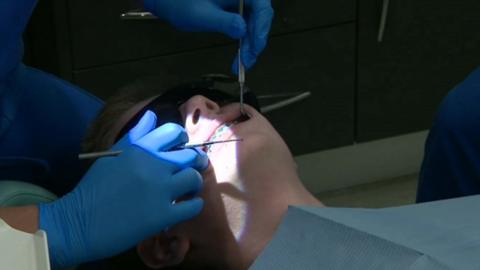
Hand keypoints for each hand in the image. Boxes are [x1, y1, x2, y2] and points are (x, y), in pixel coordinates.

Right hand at [39, 111, 207, 268]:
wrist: (78, 224)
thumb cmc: (92, 190)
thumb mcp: (112, 156)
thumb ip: (135, 136)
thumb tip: (152, 115)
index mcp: (140, 150)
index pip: (174, 133)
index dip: (182, 139)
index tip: (180, 148)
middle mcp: (153, 166)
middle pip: (190, 155)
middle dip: (195, 161)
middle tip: (189, 169)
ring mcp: (160, 191)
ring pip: (194, 178)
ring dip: (194, 183)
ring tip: (186, 190)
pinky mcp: (163, 215)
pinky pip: (193, 206)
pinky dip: (193, 205)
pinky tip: (184, 206)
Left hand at [144, 0, 273, 72]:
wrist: (168, 2)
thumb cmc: (180, 3)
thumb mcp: (201, 15)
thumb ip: (224, 21)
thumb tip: (243, 29)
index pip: (260, 6)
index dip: (261, 27)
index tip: (255, 47)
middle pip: (261, 15)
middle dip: (256, 39)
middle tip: (248, 60)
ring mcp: (239, 0)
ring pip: (255, 22)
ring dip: (252, 43)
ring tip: (244, 62)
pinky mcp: (236, 9)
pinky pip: (247, 24)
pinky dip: (246, 40)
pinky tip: (241, 54)